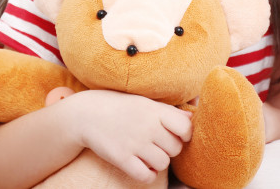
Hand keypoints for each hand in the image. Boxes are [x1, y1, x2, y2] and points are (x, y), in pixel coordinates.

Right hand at [61, 89, 192, 182]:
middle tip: (157, 144)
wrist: (87, 114)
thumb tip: (191, 116)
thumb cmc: (120, 106)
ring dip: (158, 162)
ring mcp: (135, 143)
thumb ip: (168, 111)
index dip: (186, 134)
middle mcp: (147, 126)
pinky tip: (141, 166)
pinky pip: (146, 176)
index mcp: (154, 110)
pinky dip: (147, 175)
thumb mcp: (144, 103)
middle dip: (169, 149)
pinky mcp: (122, 158)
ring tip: (148, 154)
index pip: (186, 127)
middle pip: (175, 148)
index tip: (177, 134)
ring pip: (163, 163)